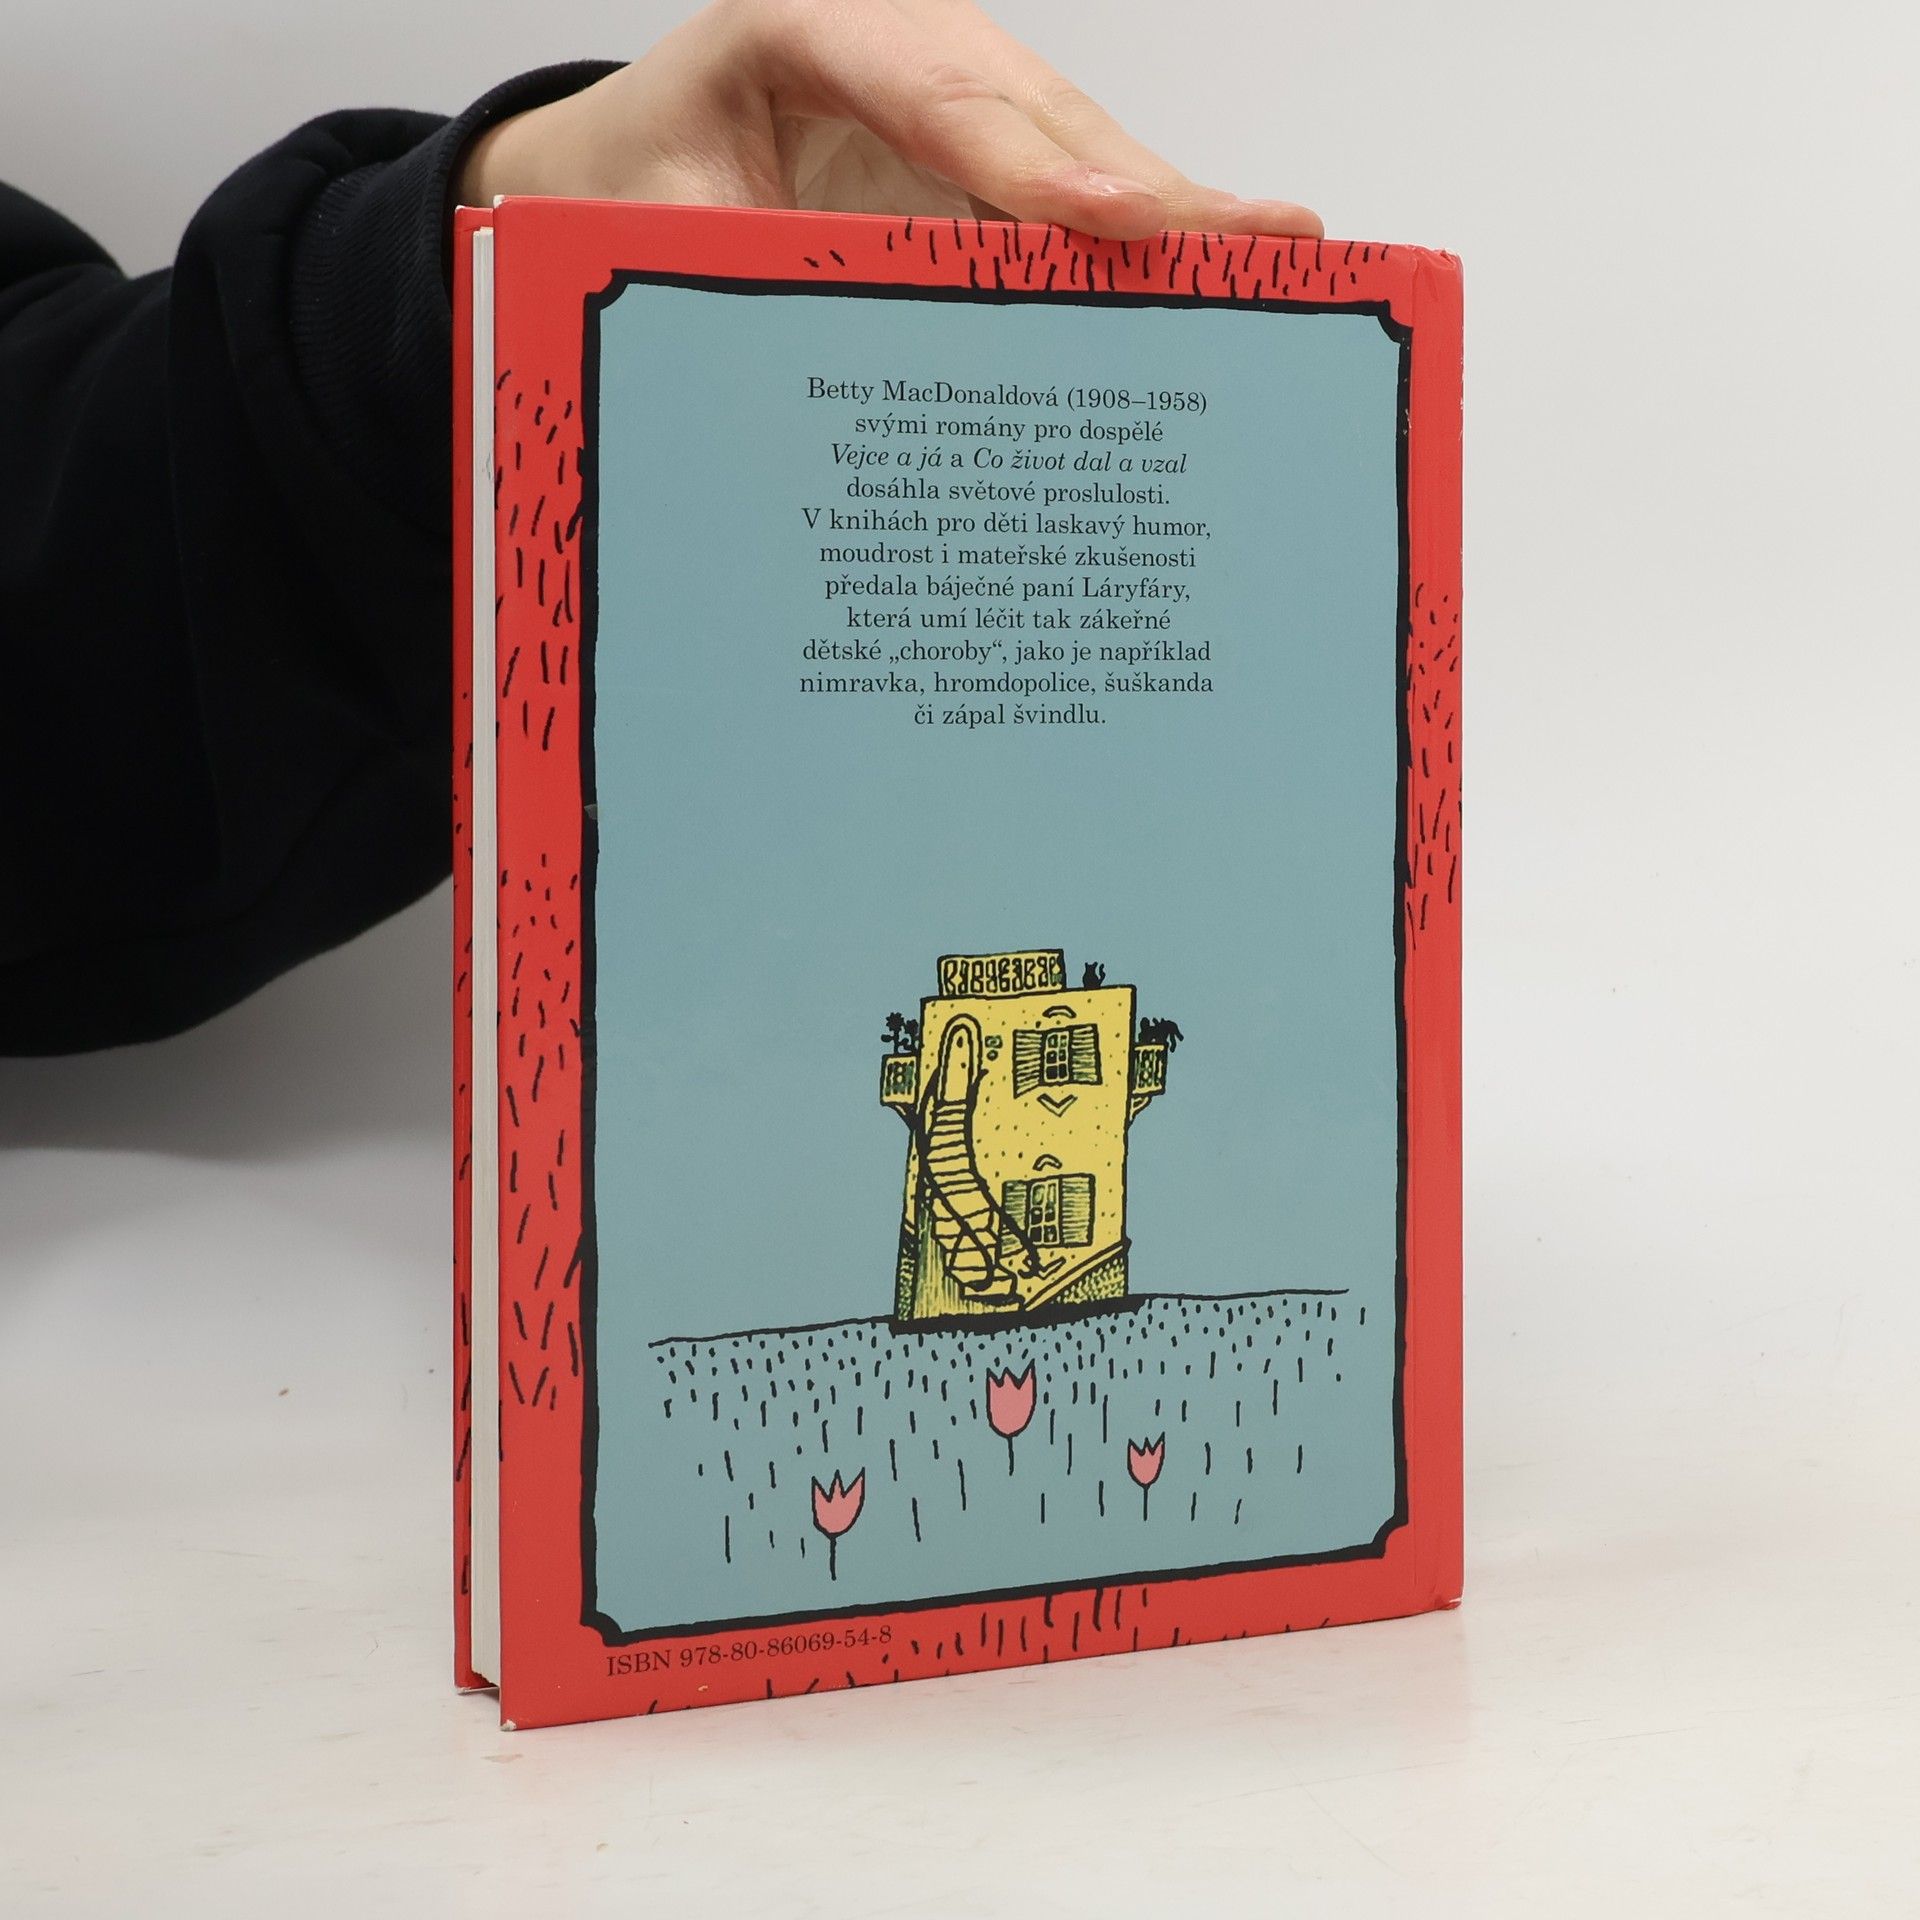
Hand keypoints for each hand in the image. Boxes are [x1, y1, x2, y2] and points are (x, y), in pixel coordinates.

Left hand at [457, 0, 1320, 240]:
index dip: (1035, 164)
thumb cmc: (637, 180)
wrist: (624, 154)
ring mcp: (951, 83)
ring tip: (1276, 254)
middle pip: (1043, 116)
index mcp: (807, 26)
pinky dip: (1135, 236)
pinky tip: (1216, 270)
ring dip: (1168, 215)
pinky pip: (1063, 184)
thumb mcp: (656, 228)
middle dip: (1149, 190)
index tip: (1112, 214)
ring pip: (1074, 146)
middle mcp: (902, 35)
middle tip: (1259, 238)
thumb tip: (847, 381)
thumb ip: (748, 276)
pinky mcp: (976, 139)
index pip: (940, 101)